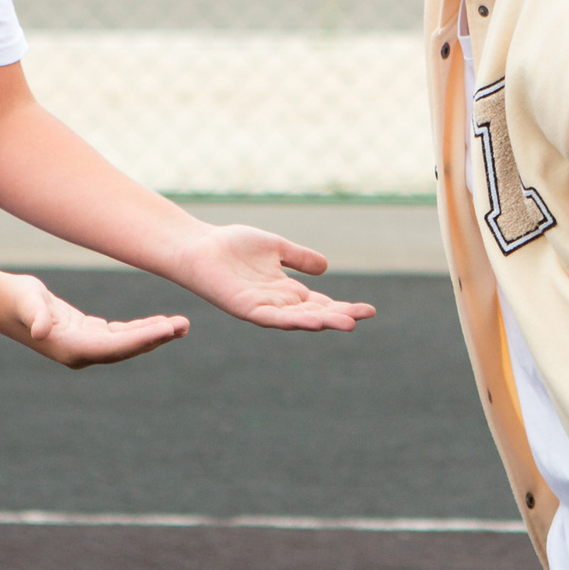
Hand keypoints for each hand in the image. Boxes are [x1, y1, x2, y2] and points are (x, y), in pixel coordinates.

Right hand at [0, 273, 189, 368]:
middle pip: (127, 348)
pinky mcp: (87, 334)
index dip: (142, 339)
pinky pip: (120, 335)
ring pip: (127, 342)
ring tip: (181, 325)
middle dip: (156, 337)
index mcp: (71, 349)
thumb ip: (35, 315)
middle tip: (184, 325)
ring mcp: (85, 345)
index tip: (166, 329)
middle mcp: (82, 353)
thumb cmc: (15, 300)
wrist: (2, 303)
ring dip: (154, 334)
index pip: (115, 346)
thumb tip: (39, 331)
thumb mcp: (26, 302)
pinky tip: (160, 324)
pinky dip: (140, 329)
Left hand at [172, 224, 377, 330]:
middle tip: (364, 316)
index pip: (322, 303)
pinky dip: (293, 321)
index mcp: (287, 291)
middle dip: (339, 315)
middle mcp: (278, 304)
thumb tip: (326, 268)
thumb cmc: (232, 246)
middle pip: (315, 314)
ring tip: (347, 323)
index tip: (369, 310)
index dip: (344, 307)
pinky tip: (312, 321)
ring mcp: (264, 308)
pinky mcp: (246, 309)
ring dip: (322, 322)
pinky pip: (273, 318)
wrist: (199, 248)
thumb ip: (299, 258)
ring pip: (298, 319)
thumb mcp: (275, 248)